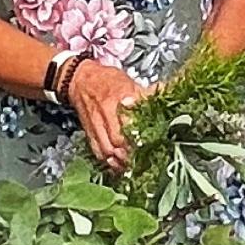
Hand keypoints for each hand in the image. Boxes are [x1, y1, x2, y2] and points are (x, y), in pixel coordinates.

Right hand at [67, 58, 153, 172]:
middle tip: (144, 159)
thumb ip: (146, 93)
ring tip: (132, 165)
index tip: (152, 144)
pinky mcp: (88, 132)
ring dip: (120, 160)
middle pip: (118, 139)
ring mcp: (95, 124)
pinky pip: (96, 150)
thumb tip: (165, 94)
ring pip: (107, 148)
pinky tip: (117, 165)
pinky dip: (107, 160)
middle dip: (131, 152)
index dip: (141, 135)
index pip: (131, 121)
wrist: (80, 79)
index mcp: (118, 97)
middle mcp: (106, 111)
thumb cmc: (106, 79)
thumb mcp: (129, 81)